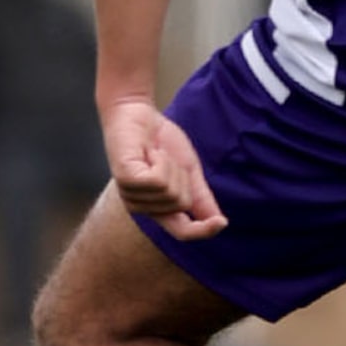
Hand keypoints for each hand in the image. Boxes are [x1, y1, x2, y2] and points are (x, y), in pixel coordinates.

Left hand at [100, 98, 225, 237]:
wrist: (138, 114)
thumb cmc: (161, 142)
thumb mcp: (189, 172)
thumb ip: (201, 198)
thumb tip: (220, 222)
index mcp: (157, 208)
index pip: (181, 232)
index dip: (202, 231)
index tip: (221, 223)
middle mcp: (141, 207)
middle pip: (182, 203)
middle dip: (184, 177)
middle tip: (168, 160)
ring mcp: (130, 195)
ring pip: (170, 192)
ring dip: (171, 166)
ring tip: (156, 154)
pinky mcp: (125, 179)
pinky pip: (157, 180)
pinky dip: (162, 161)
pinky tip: (149, 153)